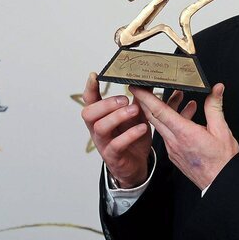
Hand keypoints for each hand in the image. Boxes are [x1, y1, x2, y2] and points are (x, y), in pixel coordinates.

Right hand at [80, 72, 191, 186]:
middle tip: (124, 99)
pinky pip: (116, 145)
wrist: (137, 164)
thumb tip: (149, 79)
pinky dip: (129, 135)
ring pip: (101, 127)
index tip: (95, 75)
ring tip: (134, 110)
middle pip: (89, 113)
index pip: (89, 100)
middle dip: (106, 103)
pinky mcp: (113, 156)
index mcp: (101, 116)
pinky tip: (142, 128)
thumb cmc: (133, 137)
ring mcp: (103, 143)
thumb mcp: (137, 115)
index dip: (90, 88)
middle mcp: (97, 129)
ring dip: (117, 116)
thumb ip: (140, 98)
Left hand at [131, 83, 238, 190]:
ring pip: (161, 125)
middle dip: (146, 100)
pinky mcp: (174, 154)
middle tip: (143, 88)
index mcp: (184, 134)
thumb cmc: (221, 161)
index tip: (137, 88)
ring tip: (177, 97)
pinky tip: (184, 115)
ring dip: (164, 109)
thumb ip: (215, 107)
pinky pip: (167, 133)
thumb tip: (216, 90)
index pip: (159, 111)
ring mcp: (172, 149)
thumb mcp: (221, 130)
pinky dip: (170, 121)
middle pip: (153, 117)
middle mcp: (174, 142)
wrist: (220, 182)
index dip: (146, 98)